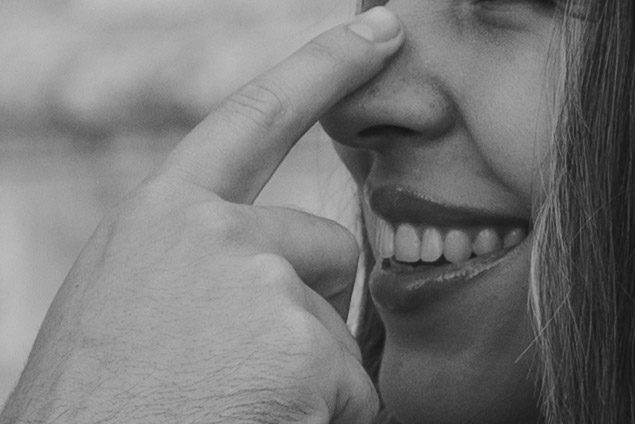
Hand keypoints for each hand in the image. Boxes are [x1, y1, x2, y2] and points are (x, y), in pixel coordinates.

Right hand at [1, 7, 402, 423]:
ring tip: (233, 402)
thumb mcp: (132, 299)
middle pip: (322, 244)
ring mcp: (260, 282)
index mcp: (162, 215)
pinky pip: (350, 386)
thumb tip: (260, 263)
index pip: (257, 114)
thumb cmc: (102, 402)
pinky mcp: (300, 346)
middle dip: (303, 300)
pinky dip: (319, 415)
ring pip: (334, 320)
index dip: (324, 66)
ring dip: (305, 367)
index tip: (379, 31)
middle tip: (236, 361)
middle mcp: (212, 231)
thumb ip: (196, 258)